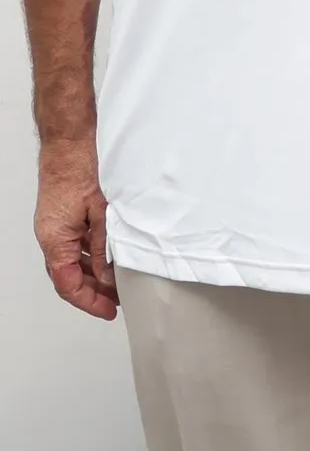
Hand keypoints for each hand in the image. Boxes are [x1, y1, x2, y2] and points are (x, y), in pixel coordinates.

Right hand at [36, 141, 118, 319]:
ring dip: (93, 273)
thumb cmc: (81, 168)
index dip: (89, 301)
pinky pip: (76, 243)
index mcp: (55, 240)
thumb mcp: (103, 213)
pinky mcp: (64, 215)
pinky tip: (110, 255)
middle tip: (117, 301)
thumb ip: (106, 247)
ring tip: (118, 281)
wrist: (70, 140)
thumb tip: (111, 277)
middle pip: (69, 276)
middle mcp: (51, 236)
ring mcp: (56, 225)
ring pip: (73, 260)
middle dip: (93, 291)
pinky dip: (92, 254)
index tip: (108, 310)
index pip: (68, 284)